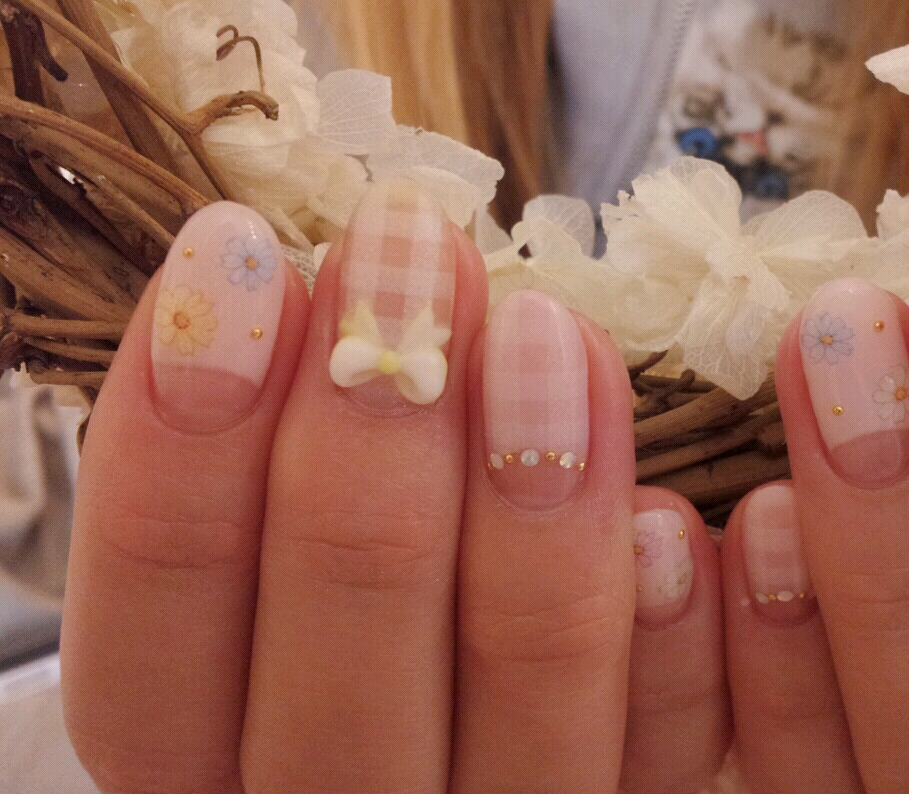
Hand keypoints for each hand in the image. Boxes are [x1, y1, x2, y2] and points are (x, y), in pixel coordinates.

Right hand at [58, 178, 736, 793]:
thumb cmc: (327, 632)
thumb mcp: (258, 577)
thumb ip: (275, 478)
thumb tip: (342, 293)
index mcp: (195, 760)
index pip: (153, 631)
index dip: (181, 444)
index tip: (236, 254)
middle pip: (343, 649)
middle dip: (376, 428)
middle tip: (415, 248)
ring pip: (526, 684)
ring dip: (540, 500)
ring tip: (549, 327)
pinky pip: (663, 756)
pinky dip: (673, 644)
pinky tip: (673, 528)